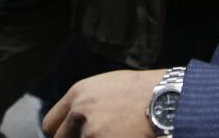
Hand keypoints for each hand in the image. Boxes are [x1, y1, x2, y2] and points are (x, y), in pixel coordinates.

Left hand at [43, 69, 164, 137]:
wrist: (167, 98)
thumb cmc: (142, 91)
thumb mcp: (108, 86)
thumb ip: (86, 102)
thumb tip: (74, 120)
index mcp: (78, 94)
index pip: (51, 125)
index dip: (62, 134)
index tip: (73, 137)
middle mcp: (80, 112)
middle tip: (97, 135)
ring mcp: (92, 132)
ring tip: (116, 132)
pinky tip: (123, 136)